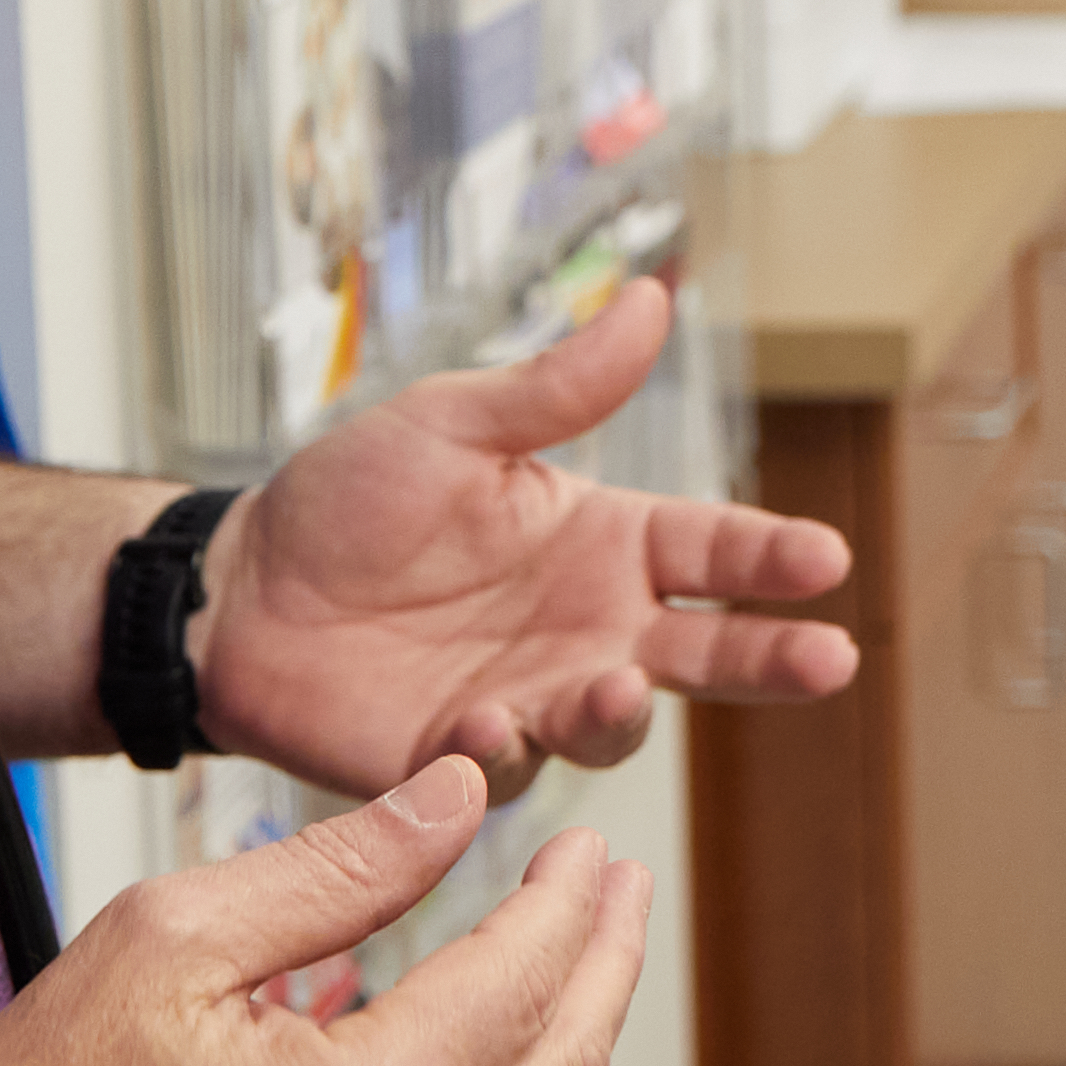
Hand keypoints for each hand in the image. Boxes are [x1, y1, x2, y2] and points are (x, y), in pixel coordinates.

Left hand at [199, 285, 853, 797]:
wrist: (236, 590)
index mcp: (601, 542)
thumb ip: (558, 386)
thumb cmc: (349, 498)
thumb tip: (653, 297)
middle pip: (709, 653)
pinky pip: (503, 769)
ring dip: (622, 710)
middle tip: (829, 660)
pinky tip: (480, 719)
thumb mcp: (453, 422)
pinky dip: (502, 749)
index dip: (772, 556)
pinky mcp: (459, 761)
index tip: (827, 559)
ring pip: (615, 724)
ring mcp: (530, 700)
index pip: (713, 549)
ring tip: (614, 683)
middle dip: (774, 660)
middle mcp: (587, 628)